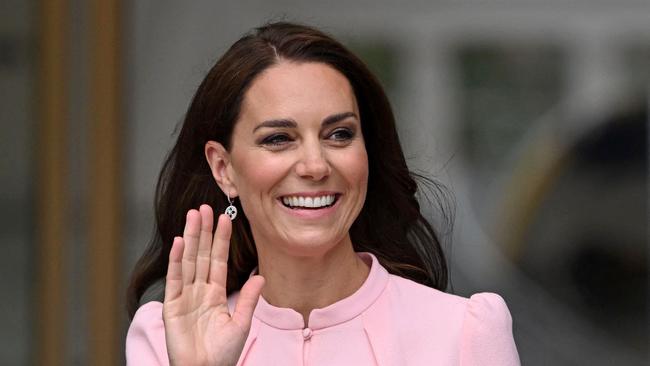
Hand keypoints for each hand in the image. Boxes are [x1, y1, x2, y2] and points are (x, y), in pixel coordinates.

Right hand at [163, 205, 264, 365]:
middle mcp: (199, 291)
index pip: (219, 260)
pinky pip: (175, 279)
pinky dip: (177, 260)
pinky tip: (180, 242)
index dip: (221, 239)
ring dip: (191, 238)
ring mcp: (185, 296)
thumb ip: (249, 299)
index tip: (225, 218)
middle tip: (204, 207)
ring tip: (193, 216)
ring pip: (189, 260)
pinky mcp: (172, 306)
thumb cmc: (222, 354)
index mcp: (216, 294)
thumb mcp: (240, 324)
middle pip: (202, 255)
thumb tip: (261, 275)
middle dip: (204, 231)